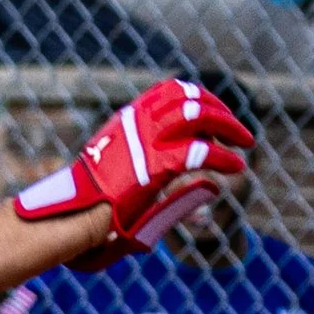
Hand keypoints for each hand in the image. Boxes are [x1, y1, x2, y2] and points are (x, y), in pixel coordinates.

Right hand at [12, 79, 253, 263]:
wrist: (69, 222)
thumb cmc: (86, 218)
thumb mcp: (127, 191)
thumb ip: (164, 186)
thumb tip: (210, 189)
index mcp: (125, 122)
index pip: (169, 92)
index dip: (197, 99)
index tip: (215, 116)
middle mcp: (136, 123)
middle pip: (189, 98)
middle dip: (220, 111)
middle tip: (240, 131)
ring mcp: (145, 141)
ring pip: (198, 116)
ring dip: (228, 126)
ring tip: (245, 143)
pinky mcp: (154, 165)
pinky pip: (200, 152)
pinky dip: (223, 157)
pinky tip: (236, 166)